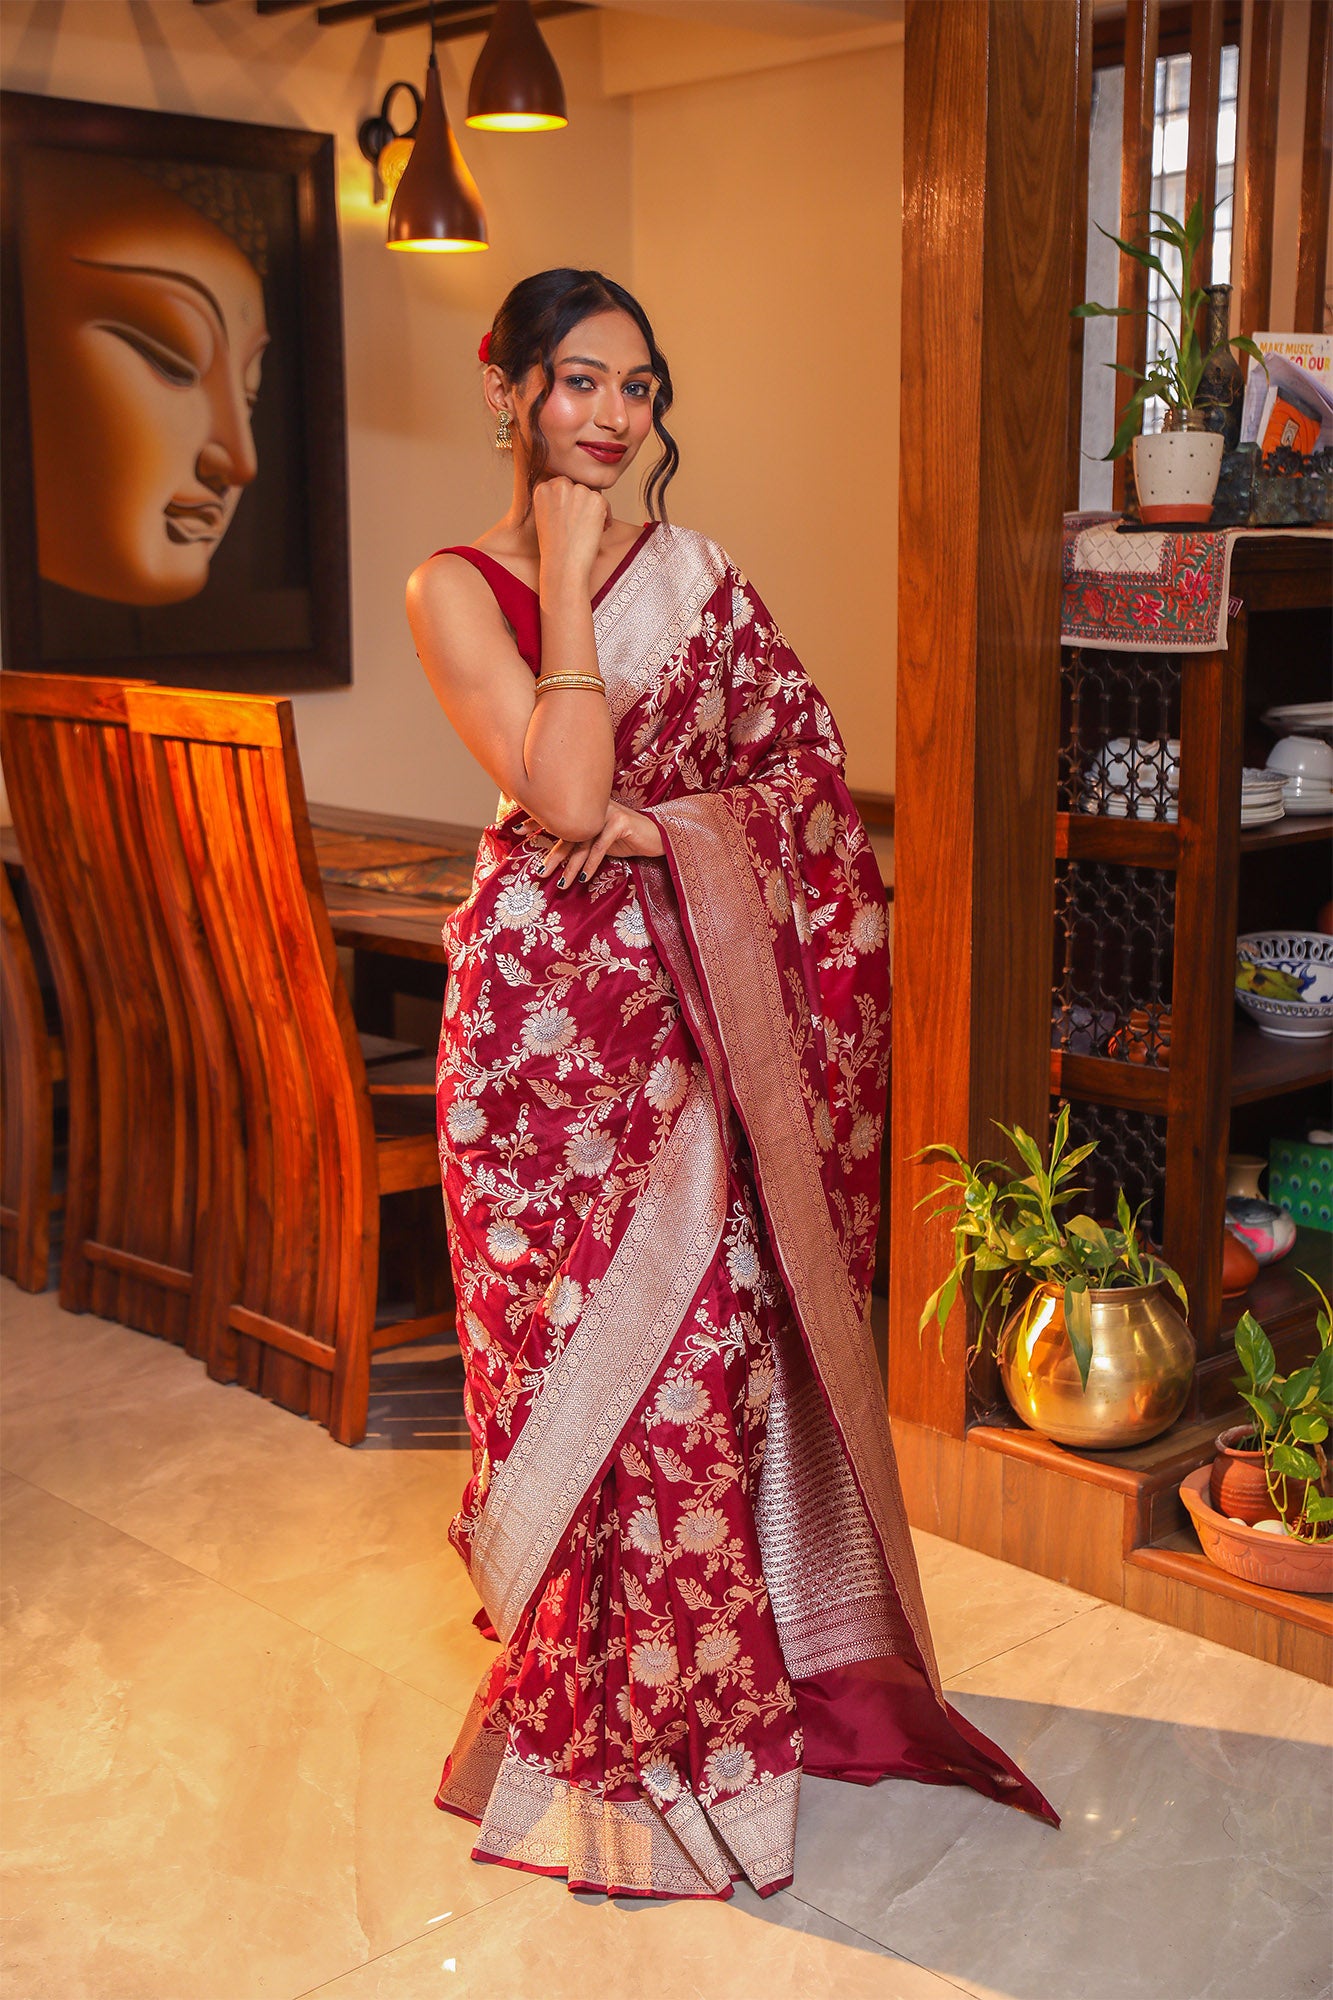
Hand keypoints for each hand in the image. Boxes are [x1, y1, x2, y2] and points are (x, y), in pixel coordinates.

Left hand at [522, 802, 663, 889]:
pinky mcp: (621, 823)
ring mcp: (607, 813)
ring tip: (562, 885)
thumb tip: (555, 855)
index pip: (557, 814)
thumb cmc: (628, 839)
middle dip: (552, 854)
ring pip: (582, 843)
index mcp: (586, 809)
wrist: (660, 835)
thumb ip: (581, 840)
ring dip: (571, 867)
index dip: (536, 820)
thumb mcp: (601, 839)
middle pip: (567, 831)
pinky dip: (592, 864)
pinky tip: (583, 878)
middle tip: (539, 872)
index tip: (515, 829)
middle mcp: (594, 807)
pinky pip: (600, 847)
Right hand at [532, 477, 609, 589]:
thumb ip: (556, 500)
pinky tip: (597, 531)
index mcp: (543, 489)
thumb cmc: (555, 547)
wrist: (563, 564)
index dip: (569, 502)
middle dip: (582, 503)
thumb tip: (576, 492)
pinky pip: (605, 503)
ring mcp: (579, 491)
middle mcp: (560, 485)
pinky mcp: (596, 499)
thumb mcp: (545, 516)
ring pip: (592, 494)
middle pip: (578, 487)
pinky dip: (605, 517)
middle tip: (579, 524)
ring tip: (586, 530)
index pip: (562, 485)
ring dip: (593, 510)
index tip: (569, 517)